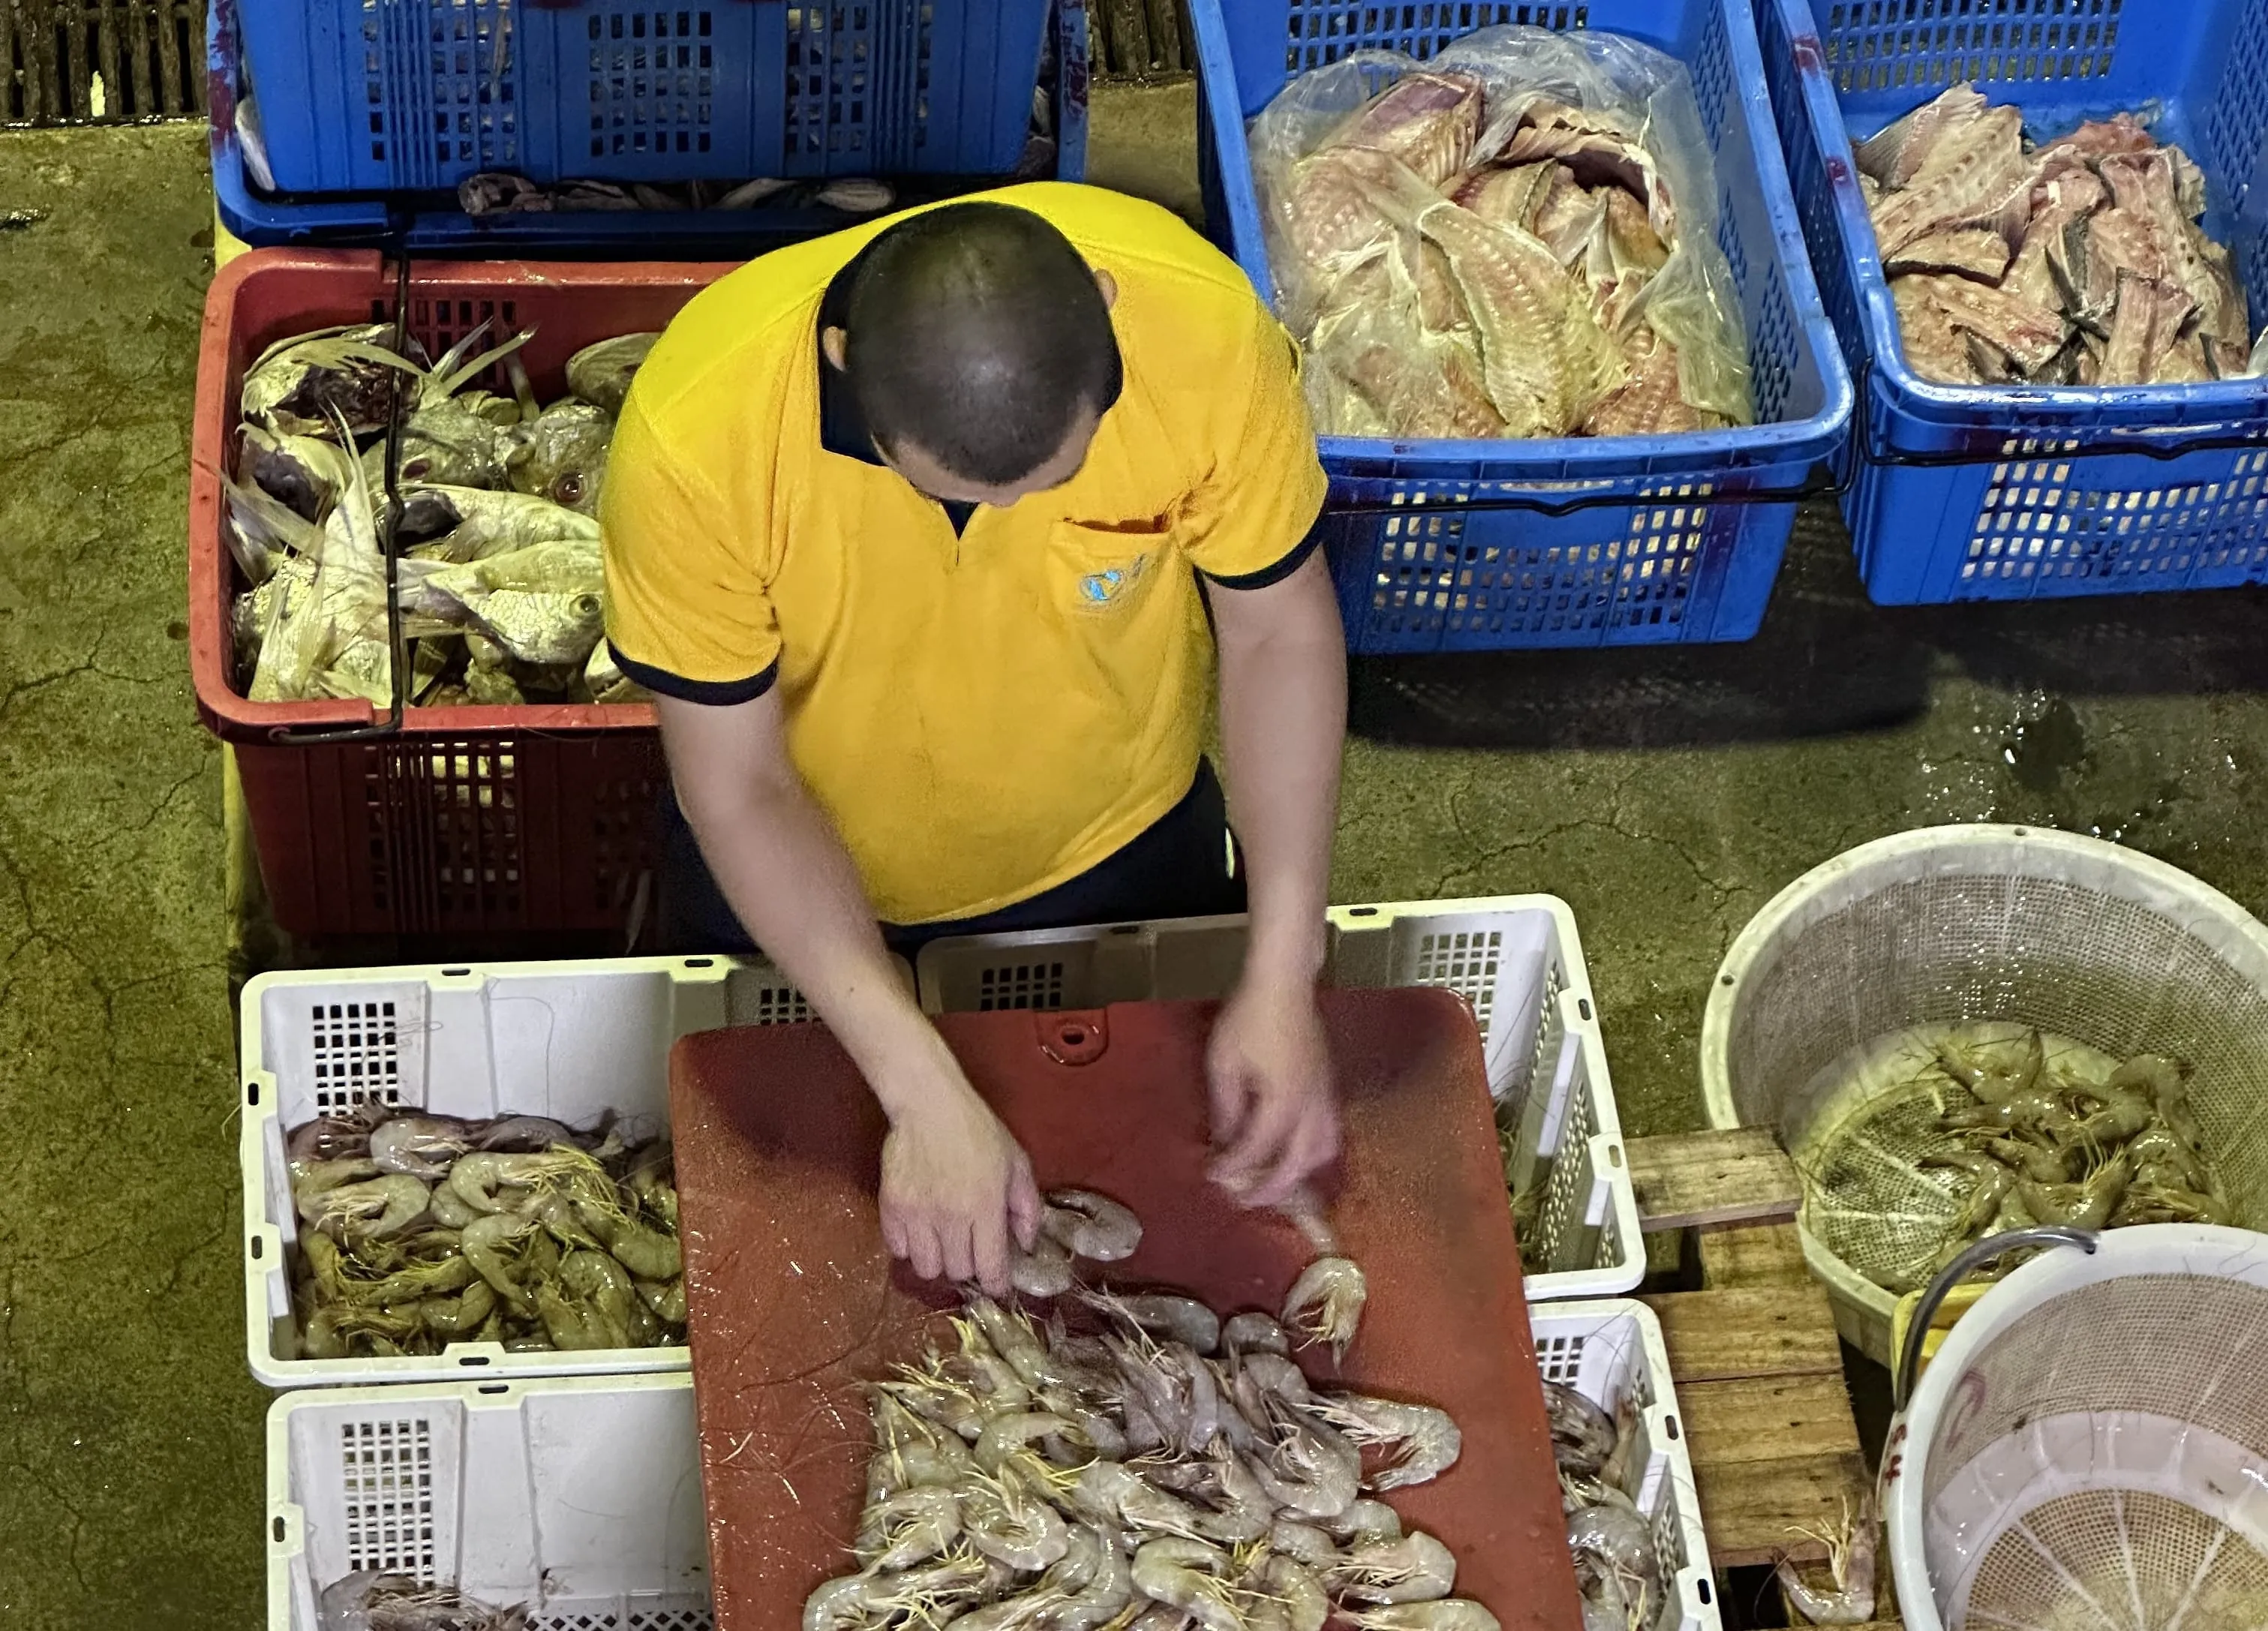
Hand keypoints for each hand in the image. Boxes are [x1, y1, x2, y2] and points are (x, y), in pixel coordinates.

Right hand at [878, 1067, 1041, 1295]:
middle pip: (957, 1271)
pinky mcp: (891, 1207)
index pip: (989, 1268)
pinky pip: (897, 1249)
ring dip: (937, 1259)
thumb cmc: (979, 1132)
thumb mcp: (1017, 1163)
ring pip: (926, 1267)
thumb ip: (1027, 1207)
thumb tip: (1027, 1245)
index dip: (995, 1283)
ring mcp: (917, 1214)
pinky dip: (909, 1245)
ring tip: (942, 1239)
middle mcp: (951, 1218)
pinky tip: (919, 1228)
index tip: (996, 1282)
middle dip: (968, 1265)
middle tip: (970, 1246)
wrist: (929, 1105)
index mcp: (985, 1207)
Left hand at [1206, 977, 1339, 1207]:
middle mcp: (1311, 1106)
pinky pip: (1330, 1132)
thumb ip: (1226, 1109)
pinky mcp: (1330, 1087)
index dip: (1234, 1167)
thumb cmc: (1249, 1018)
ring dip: (1299, 1174)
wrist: (1284, 984)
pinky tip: (1293, 1152)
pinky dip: (1312, 1153)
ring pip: (1323, 1151)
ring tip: (1274, 1182)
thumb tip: (1223, 1142)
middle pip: (1298, 1163)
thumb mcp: (1224, 1064)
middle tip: (1246, 1199)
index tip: (1213, 1175)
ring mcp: (1326, 1096)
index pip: (1258, 1149)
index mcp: (1283, 1102)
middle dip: (1271, 1188)